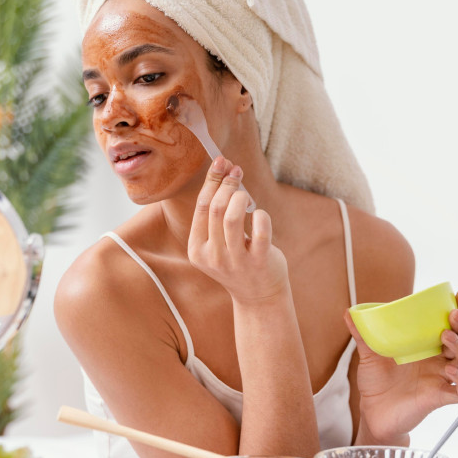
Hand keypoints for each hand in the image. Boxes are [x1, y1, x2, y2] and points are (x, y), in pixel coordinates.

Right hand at [188, 157, 288, 302]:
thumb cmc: (238, 260)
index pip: (201, 207)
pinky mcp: (259, 262)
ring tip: (246, 196)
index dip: (212, 181)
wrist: (258, 296)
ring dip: (241, 197)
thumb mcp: (218, 241)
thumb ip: (216, 212)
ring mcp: (235, 261)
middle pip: (216, 208)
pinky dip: (261, 215)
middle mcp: (212, 256)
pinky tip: (260, 215)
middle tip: (237, 172)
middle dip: (227, 184)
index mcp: (196, 249)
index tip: (222, 162)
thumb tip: (223, 169)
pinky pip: (260, 230)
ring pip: (232, 217)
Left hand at [347, 289, 457, 444]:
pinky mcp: (439, 397)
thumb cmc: (376, 380)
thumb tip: (348, 312)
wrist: (372, 411)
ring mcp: (440, 377)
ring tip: (446, 338)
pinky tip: (452, 372)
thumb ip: (362, 334)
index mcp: (425, 344)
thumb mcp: (367, 353)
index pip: (450, 324)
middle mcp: (438, 359)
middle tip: (452, 316)